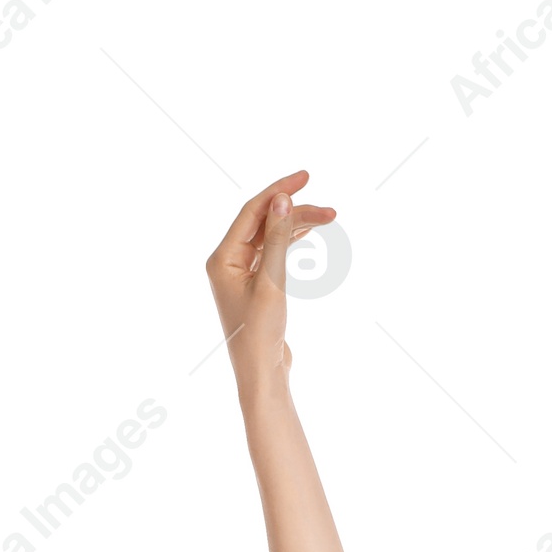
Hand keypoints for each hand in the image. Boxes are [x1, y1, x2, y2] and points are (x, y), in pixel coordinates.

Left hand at [206, 172, 334, 390]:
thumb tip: (282, 200)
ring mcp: (241, 273)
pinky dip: (291, 241)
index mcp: (222, 259)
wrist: (261, 375)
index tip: (306, 176)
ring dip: (298, 226)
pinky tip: (309, 232)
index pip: (252, 212)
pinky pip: (274, 252)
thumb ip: (278, 239)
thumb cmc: (260, 335)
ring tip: (329, 218)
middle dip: (296, 212)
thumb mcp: (272, 283)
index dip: (279, 191)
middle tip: (329, 209)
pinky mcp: (256, 285)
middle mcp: (227, 262)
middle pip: (264, 223)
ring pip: (272, 237)